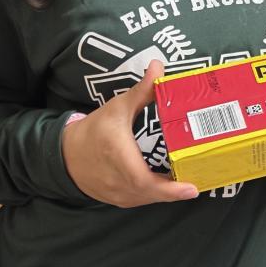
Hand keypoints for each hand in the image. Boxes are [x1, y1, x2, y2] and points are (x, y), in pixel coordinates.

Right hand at [61, 60, 197, 206]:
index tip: (192, 189)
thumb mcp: (118, 108)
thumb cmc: (94, 130)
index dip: (169, 189)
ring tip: (189, 181)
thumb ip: (141, 91)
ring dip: (168, 193)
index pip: (144, 181)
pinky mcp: (118, 200)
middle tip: (199, 180)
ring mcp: (118, 195)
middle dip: (177, 190)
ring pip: (149, 199)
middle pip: (153, 193)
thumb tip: (158, 66)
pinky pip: (142, 200)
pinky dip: (156, 194)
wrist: (66, 155)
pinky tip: (170, 186)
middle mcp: (118, 181)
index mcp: (118, 157)